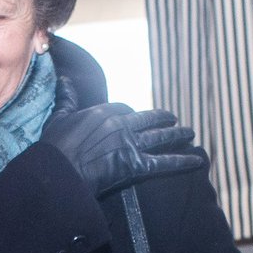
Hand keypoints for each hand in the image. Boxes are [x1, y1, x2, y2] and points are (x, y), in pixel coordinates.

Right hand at [42, 102, 203, 195]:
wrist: (59, 172)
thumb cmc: (55, 147)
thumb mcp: (59, 117)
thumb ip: (67, 99)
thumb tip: (64, 80)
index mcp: (104, 112)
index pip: (124, 109)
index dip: (131, 113)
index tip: (133, 118)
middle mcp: (121, 124)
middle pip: (148, 119)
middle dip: (162, 119)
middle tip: (172, 120)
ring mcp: (130, 144)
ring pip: (160, 137)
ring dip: (178, 134)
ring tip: (189, 132)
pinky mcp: (135, 165)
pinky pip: (164, 162)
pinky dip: (182, 161)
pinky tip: (197, 160)